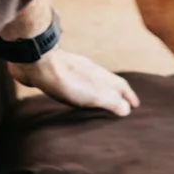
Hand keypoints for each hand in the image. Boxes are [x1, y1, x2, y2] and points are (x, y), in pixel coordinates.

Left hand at [6, 48, 140, 117]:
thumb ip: (111, 102)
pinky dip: (82, 93)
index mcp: (101, 77)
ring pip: (92, 83)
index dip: (129, 96)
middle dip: (117, 94)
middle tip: (122, 105)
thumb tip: (127, 110)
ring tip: (100, 104)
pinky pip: (76, 85)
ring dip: (99, 93)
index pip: (121, 86)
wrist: (38, 63)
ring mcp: (75, 72)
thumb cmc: (67, 80)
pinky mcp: (58, 75)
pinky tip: (74, 99)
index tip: (136, 106)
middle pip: (108, 82)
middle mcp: (91, 72)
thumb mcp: (94, 95)